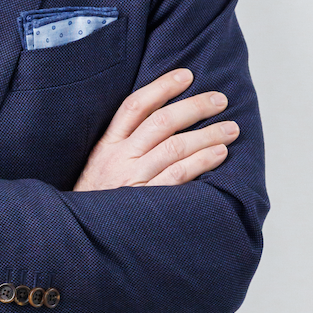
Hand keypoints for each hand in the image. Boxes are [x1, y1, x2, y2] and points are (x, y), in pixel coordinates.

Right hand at [74, 69, 237, 191]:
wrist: (81, 237)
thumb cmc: (97, 202)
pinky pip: (178, 175)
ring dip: (207, 134)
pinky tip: (219, 153)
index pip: (135, 106)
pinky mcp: (146, 200)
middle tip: (219, 100)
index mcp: (107, 146)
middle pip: (161, 122)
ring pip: (175, 146)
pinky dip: (201, 161)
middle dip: (194, 106)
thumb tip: (162, 123)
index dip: (162, 87)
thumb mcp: (99, 168)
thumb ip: (123, 147)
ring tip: (230, 128)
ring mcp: (133, 179)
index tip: (186, 75)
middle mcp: (120, 158)